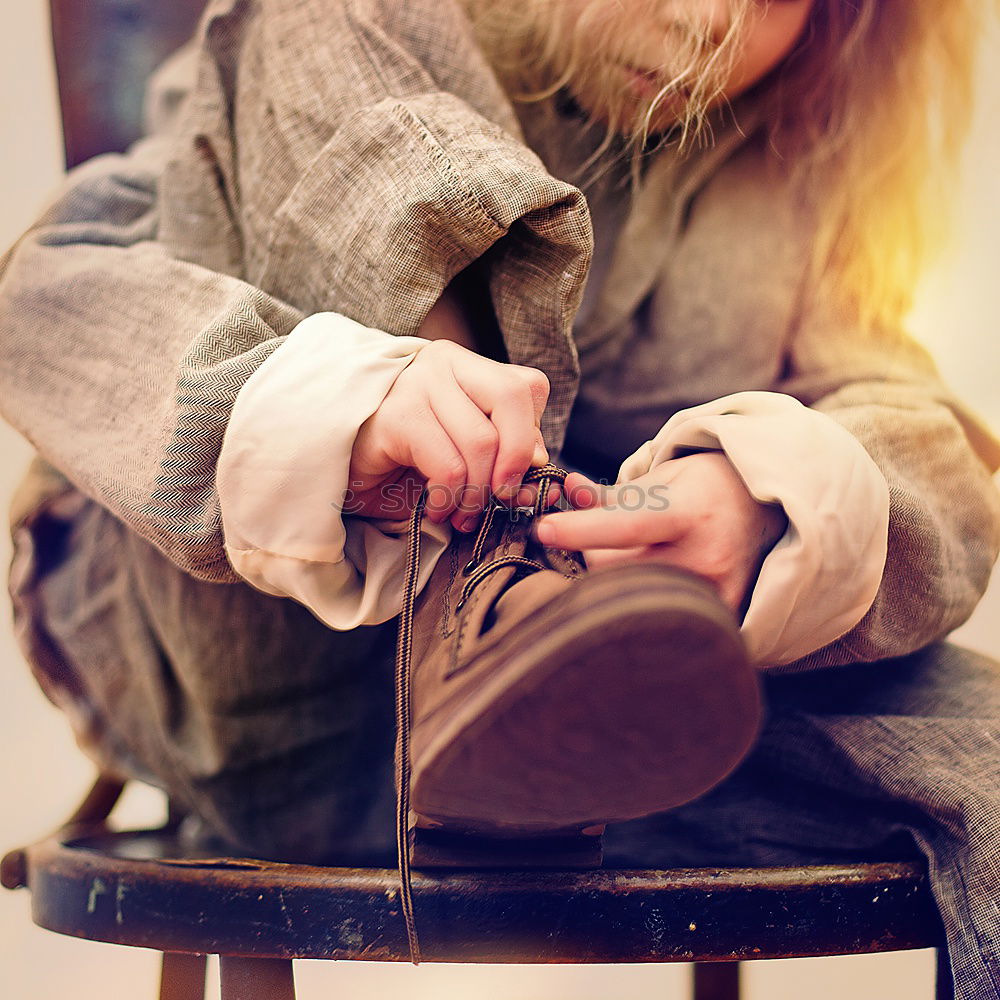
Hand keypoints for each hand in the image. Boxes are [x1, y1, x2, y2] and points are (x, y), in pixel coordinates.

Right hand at [348, 339, 549, 529]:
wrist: (333, 461)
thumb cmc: (403, 458)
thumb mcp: (462, 450)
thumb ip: (503, 451)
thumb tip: (542, 463)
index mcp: (468, 366)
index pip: (527, 386)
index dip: (532, 436)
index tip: (516, 475)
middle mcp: (444, 363)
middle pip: (512, 399)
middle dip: (516, 461)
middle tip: (500, 499)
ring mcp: (417, 384)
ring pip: (482, 441)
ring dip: (478, 492)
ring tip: (462, 513)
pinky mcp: (396, 416)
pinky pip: (448, 465)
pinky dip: (451, 497)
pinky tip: (437, 507)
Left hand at [535, 452, 786, 611]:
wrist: (764, 513)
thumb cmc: (704, 489)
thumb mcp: (663, 479)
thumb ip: (611, 494)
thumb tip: (566, 492)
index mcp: (690, 514)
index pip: (628, 525)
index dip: (581, 530)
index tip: (544, 529)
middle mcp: (705, 558)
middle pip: (614, 569)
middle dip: (591, 553)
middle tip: (598, 539)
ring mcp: (712, 595)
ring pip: (625, 597)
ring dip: (610, 579)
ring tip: (631, 557)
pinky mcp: (715, 621)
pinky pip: (651, 618)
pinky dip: (634, 601)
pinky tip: (644, 582)